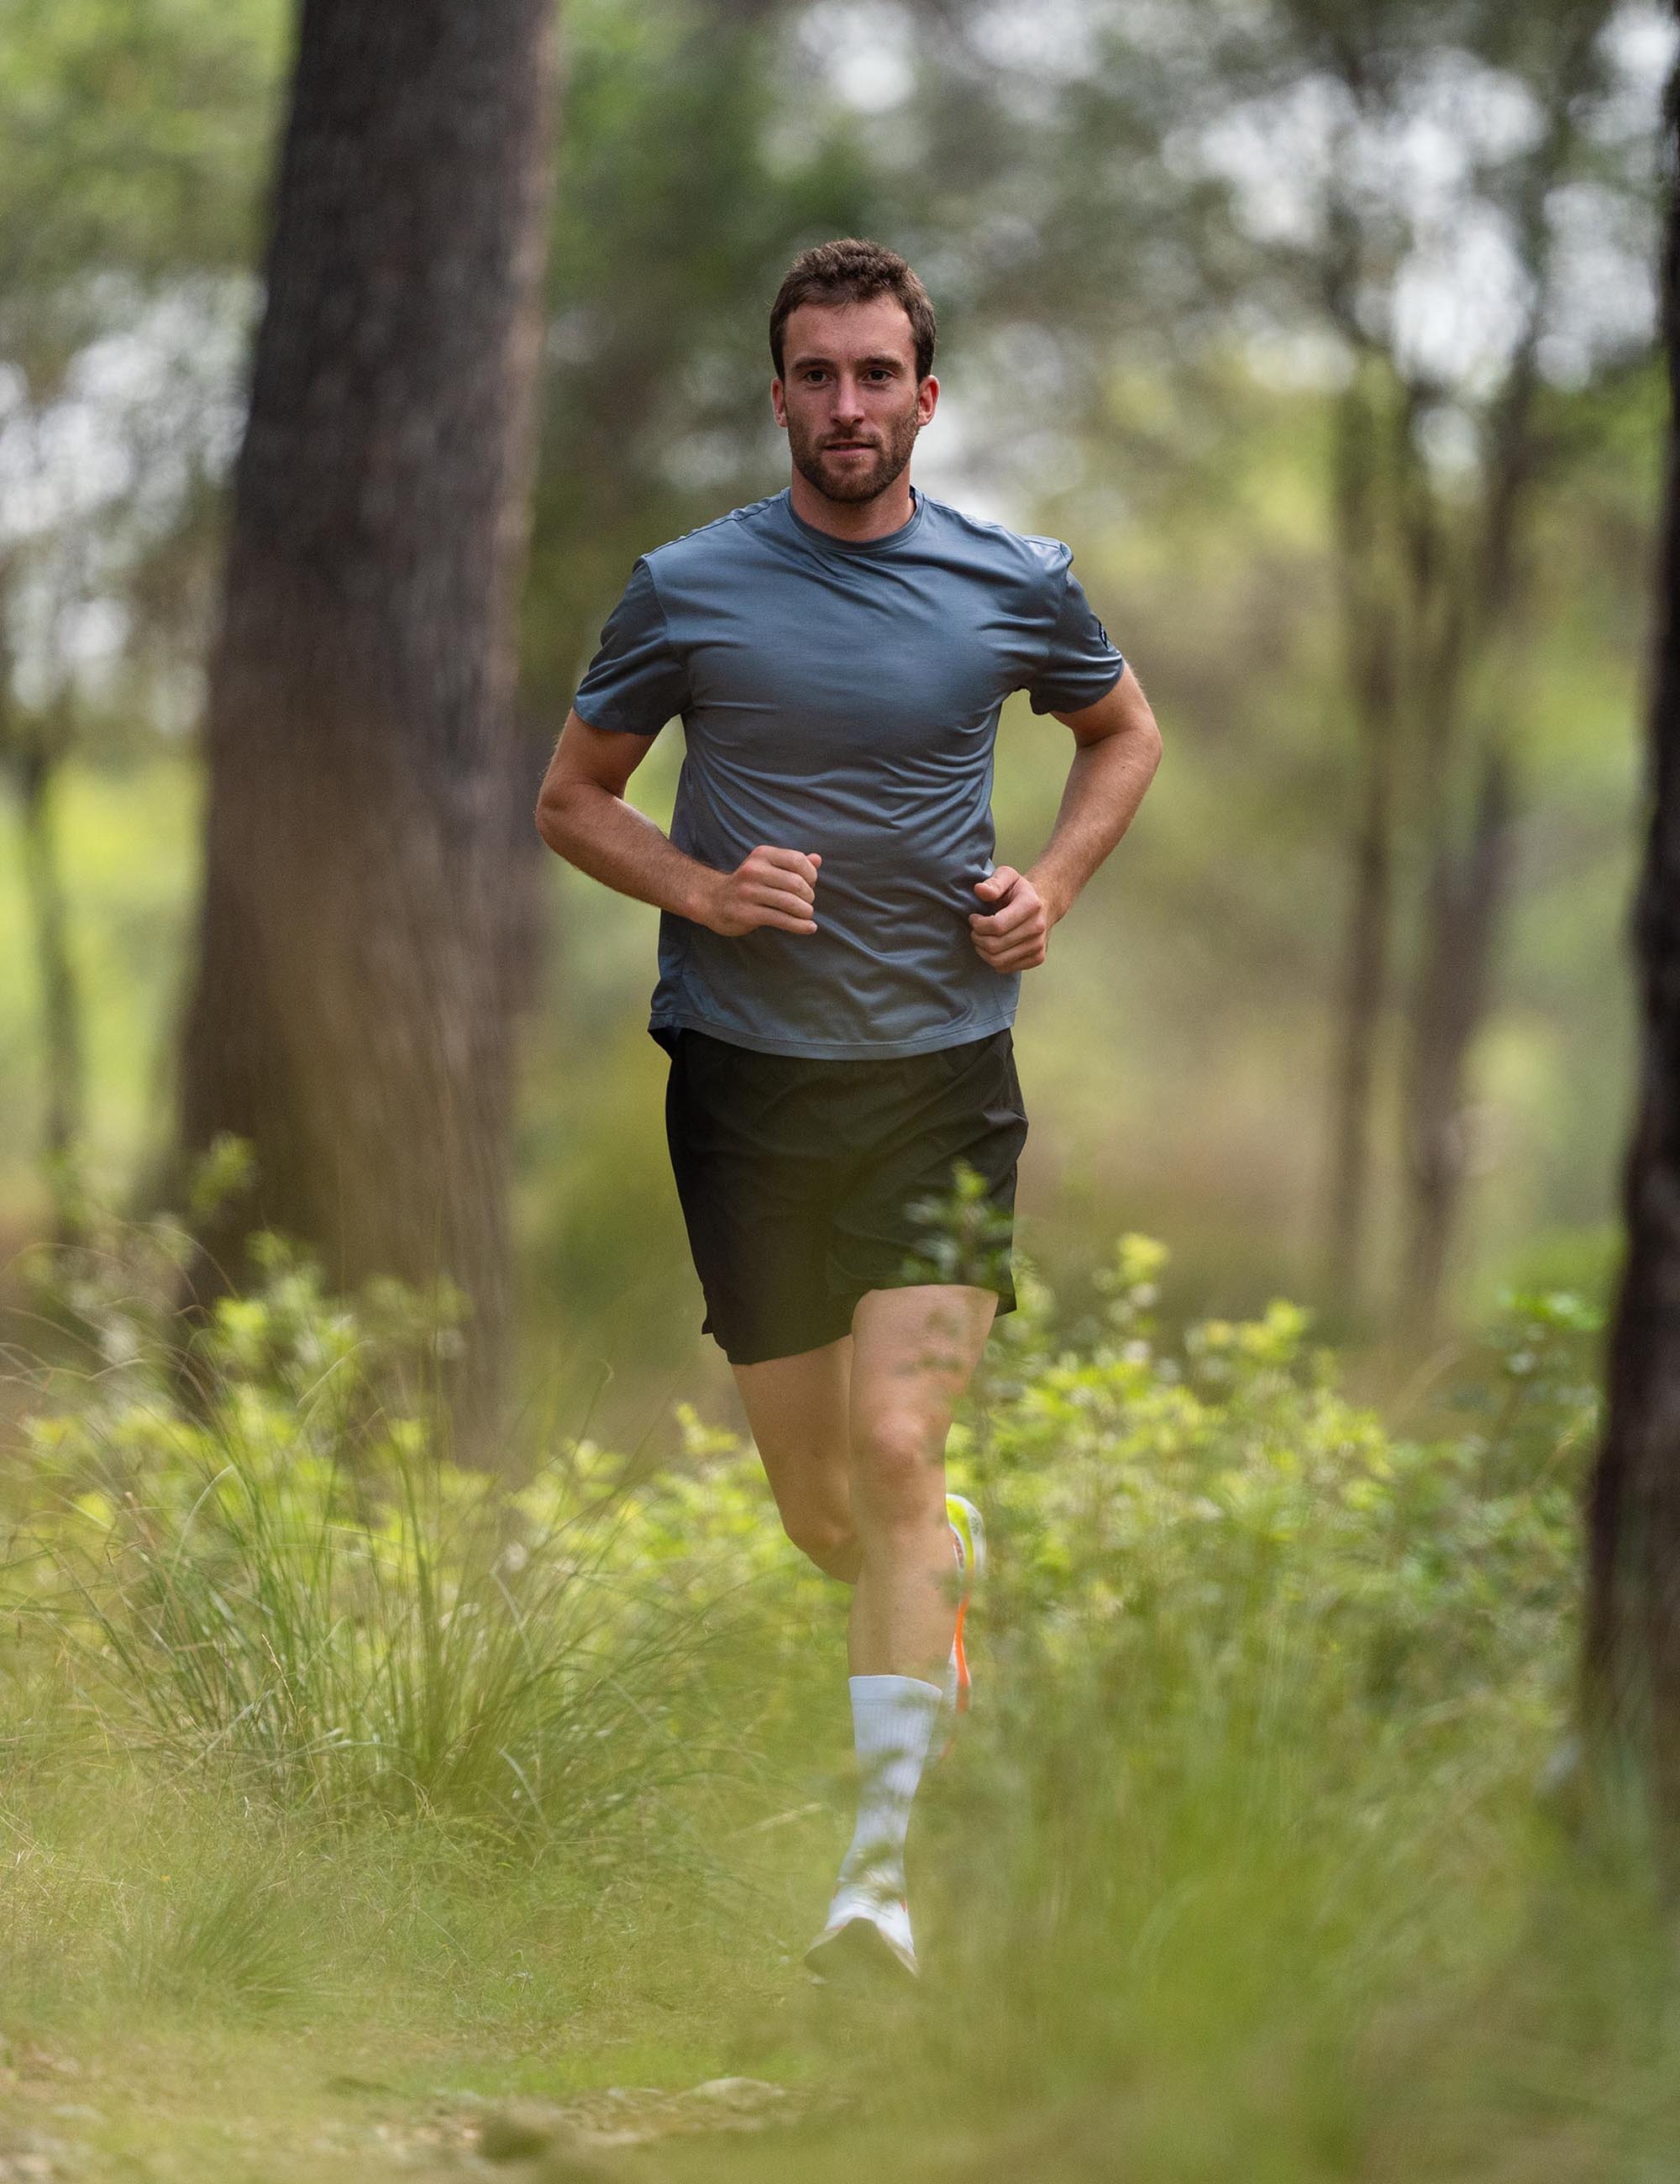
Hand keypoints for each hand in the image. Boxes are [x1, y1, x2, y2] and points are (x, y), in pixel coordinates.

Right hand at [704, 845, 821, 936]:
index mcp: (762, 855)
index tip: (811, 885)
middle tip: (807, 903)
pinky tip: (809, 928)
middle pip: (796, 883)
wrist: (713, 900)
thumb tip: (818, 859)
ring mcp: (748, 892)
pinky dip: (799, 925)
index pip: (797, 860)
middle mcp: (754, 871)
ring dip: (805, 911)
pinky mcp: (746, 913)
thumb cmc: (749, 884)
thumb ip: (792, 863)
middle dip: (809, 896)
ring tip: (806, 915)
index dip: (811, 874)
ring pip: (789, 902)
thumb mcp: (767, 867)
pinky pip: (781, 919)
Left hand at [969, 866, 1051, 970]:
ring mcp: (1039, 945)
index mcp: (1030, 905)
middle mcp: (1037, 927)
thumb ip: (993, 882)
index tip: (974, 918)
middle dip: (978, 939)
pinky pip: (1006, 968)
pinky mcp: (1037, 958)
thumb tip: (980, 890)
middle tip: (975, 930)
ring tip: (981, 938)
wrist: (1044, 904)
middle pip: (995, 945)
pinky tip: (993, 947)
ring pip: (999, 960)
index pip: (997, 926)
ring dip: (983, 951)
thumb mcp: (1007, 876)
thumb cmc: (1020, 891)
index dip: (978, 925)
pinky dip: (993, 960)